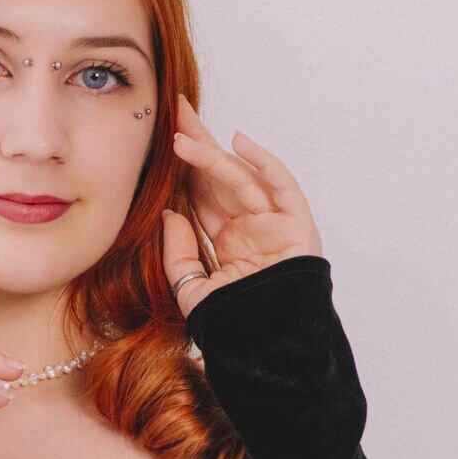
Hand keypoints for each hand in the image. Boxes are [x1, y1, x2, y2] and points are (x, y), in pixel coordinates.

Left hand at [160, 92, 324, 318]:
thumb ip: (177, 255)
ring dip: (211, 155)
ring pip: (240, 179)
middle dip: (197, 142)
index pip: (201, 192)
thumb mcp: (192, 290)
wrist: (268, 349)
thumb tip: (168, 213)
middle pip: (219, 176)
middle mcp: (250, 225)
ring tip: (182, 134)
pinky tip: (238, 143)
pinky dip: (264, 162)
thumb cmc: (235, 327)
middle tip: (174, 108)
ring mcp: (273, 223)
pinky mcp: (296, 225)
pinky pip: (281, 186)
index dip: (182, 165)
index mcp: (227, 238)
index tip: (162, 135)